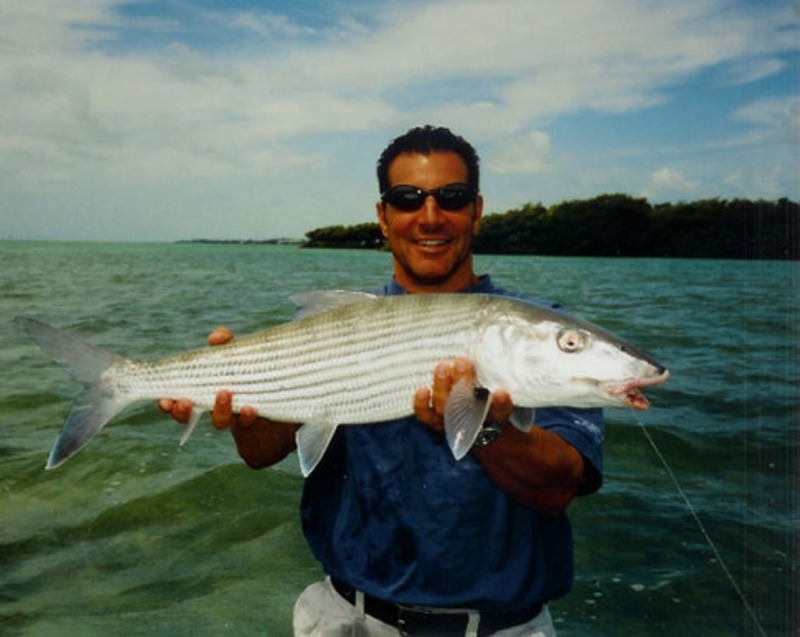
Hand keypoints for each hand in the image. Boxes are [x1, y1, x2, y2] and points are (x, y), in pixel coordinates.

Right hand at [157, 325, 297, 468]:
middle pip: (192, 416)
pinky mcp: (255, 427)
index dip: (170, 404)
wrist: (286, 396)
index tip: (163, 399)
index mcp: (205, 393)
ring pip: (219, 421)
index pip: (181, 401)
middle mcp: (215, 409)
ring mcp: (235, 419)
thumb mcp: (240, 355)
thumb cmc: (255, 373)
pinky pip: (247, 426)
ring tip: (224, 394)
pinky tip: (250, 408)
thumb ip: (227, 343)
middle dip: (184, 411)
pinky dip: (248, 416)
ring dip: (218, 409)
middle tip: (183, 401)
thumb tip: (215, 337)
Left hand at [413, 357, 513, 432]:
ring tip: (443, 366)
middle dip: (463, 383)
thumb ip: (492, 367)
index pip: (500, 411)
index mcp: (492, 414)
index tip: (501, 392)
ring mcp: (450, 421)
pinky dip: (422, 404)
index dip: (500, 404)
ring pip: (445, 407)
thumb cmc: (483, 392)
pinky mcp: (432, 420)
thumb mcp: (492, 383)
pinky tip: (422, 390)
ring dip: (443, 386)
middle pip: (468, 406)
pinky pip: (425, 414)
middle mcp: (471, 420)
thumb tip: (485, 337)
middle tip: (463, 361)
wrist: (467, 416)